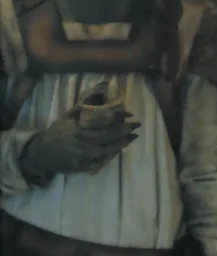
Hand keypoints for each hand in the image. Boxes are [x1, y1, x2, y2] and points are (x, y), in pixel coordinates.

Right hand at [18, 107, 139, 181]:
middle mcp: (83, 142)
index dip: (119, 115)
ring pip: (108, 150)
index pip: (104, 120)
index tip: (130, 113)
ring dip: (122, 143)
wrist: (41, 154)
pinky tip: (118, 150)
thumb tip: (103, 88)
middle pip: (110, 135)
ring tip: (133, 137)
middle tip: (137, 125)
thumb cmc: (57, 131)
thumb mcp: (69, 116)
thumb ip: (85, 105)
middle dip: (126, 129)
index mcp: (79, 127)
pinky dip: (111, 156)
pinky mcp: (82, 167)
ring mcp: (83, 156)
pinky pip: (101, 162)